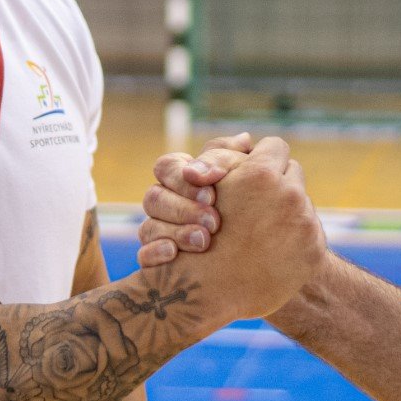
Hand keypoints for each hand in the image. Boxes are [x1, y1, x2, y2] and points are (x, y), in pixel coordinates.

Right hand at [138, 134, 255, 267]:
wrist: (257, 257)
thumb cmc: (249, 208)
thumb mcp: (246, 179)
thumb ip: (238, 160)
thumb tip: (244, 140)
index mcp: (181, 178)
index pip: (166, 166)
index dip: (182, 178)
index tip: (211, 192)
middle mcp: (166, 203)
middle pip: (154, 197)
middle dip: (183, 209)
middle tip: (214, 221)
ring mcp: (159, 231)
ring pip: (148, 226)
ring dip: (176, 231)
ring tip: (204, 241)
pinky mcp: (157, 261)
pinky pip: (143, 255)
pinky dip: (155, 252)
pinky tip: (174, 254)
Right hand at [179, 136, 324, 320]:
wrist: (206, 294)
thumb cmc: (195, 235)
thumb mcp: (200, 186)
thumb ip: (222, 154)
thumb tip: (248, 139)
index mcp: (262, 175)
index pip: (275, 147)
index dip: (260, 159)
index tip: (250, 175)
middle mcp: (290, 196)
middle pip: (291, 173)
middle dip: (275, 184)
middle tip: (255, 203)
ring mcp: (306, 225)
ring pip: (301, 202)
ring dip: (285, 210)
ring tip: (261, 229)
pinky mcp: (314, 251)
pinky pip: (309, 231)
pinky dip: (294, 236)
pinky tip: (272, 248)